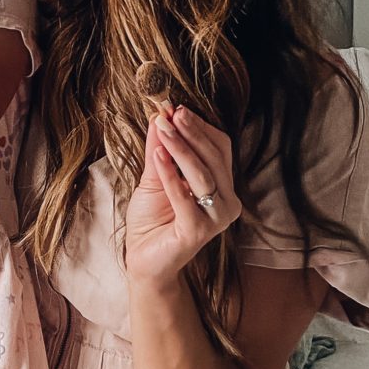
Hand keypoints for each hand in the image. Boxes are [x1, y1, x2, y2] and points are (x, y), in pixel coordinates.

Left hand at [123, 103, 240, 286]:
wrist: (142, 259)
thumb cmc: (152, 219)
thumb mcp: (154, 177)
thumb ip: (160, 149)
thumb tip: (160, 115)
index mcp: (222, 185)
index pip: (219, 148)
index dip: (200, 127)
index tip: (176, 108)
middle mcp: (226, 201)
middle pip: (214, 158)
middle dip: (191, 133)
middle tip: (171, 113)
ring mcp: (216, 218)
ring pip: (203, 174)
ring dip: (181, 148)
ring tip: (162, 128)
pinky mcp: (198, 231)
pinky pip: (185, 198)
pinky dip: (171, 175)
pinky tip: (158, 156)